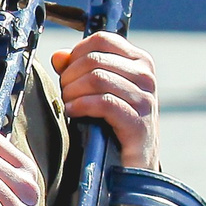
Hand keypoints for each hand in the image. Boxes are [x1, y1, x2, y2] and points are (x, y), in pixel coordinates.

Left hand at [55, 32, 159, 168]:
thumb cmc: (111, 125)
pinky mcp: (139, 123)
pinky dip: (81, 106)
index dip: (77, 54)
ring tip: (70, 104)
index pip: (102, 39)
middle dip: (70, 76)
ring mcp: (146, 99)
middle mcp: (146, 76)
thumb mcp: (95, 91)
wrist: (131, 166)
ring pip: (97, 78)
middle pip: (95, 59)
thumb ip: (78, 70)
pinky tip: (74, 113)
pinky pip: (103, 102)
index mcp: (139, 61)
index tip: (69, 74)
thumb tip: (59, 55)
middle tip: (65, 94)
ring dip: (73, 92)